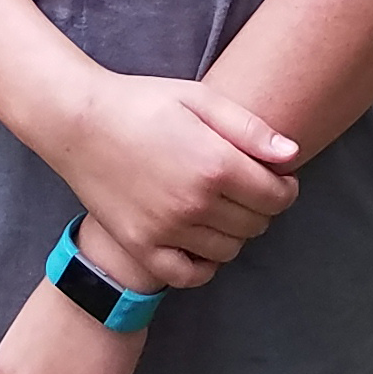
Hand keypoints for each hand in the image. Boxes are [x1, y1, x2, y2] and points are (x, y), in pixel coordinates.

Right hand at [57, 73, 298, 285]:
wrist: (79, 121)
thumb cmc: (143, 103)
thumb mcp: (200, 99)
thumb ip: (250, 129)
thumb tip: (293, 155)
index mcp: (215, 165)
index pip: (277, 197)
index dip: (286, 188)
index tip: (278, 178)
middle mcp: (194, 203)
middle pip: (257, 225)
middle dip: (262, 208)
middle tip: (247, 189)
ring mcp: (166, 230)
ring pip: (229, 250)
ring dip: (235, 233)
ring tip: (222, 208)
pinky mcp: (141, 246)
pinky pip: (189, 275)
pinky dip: (203, 264)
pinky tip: (200, 240)